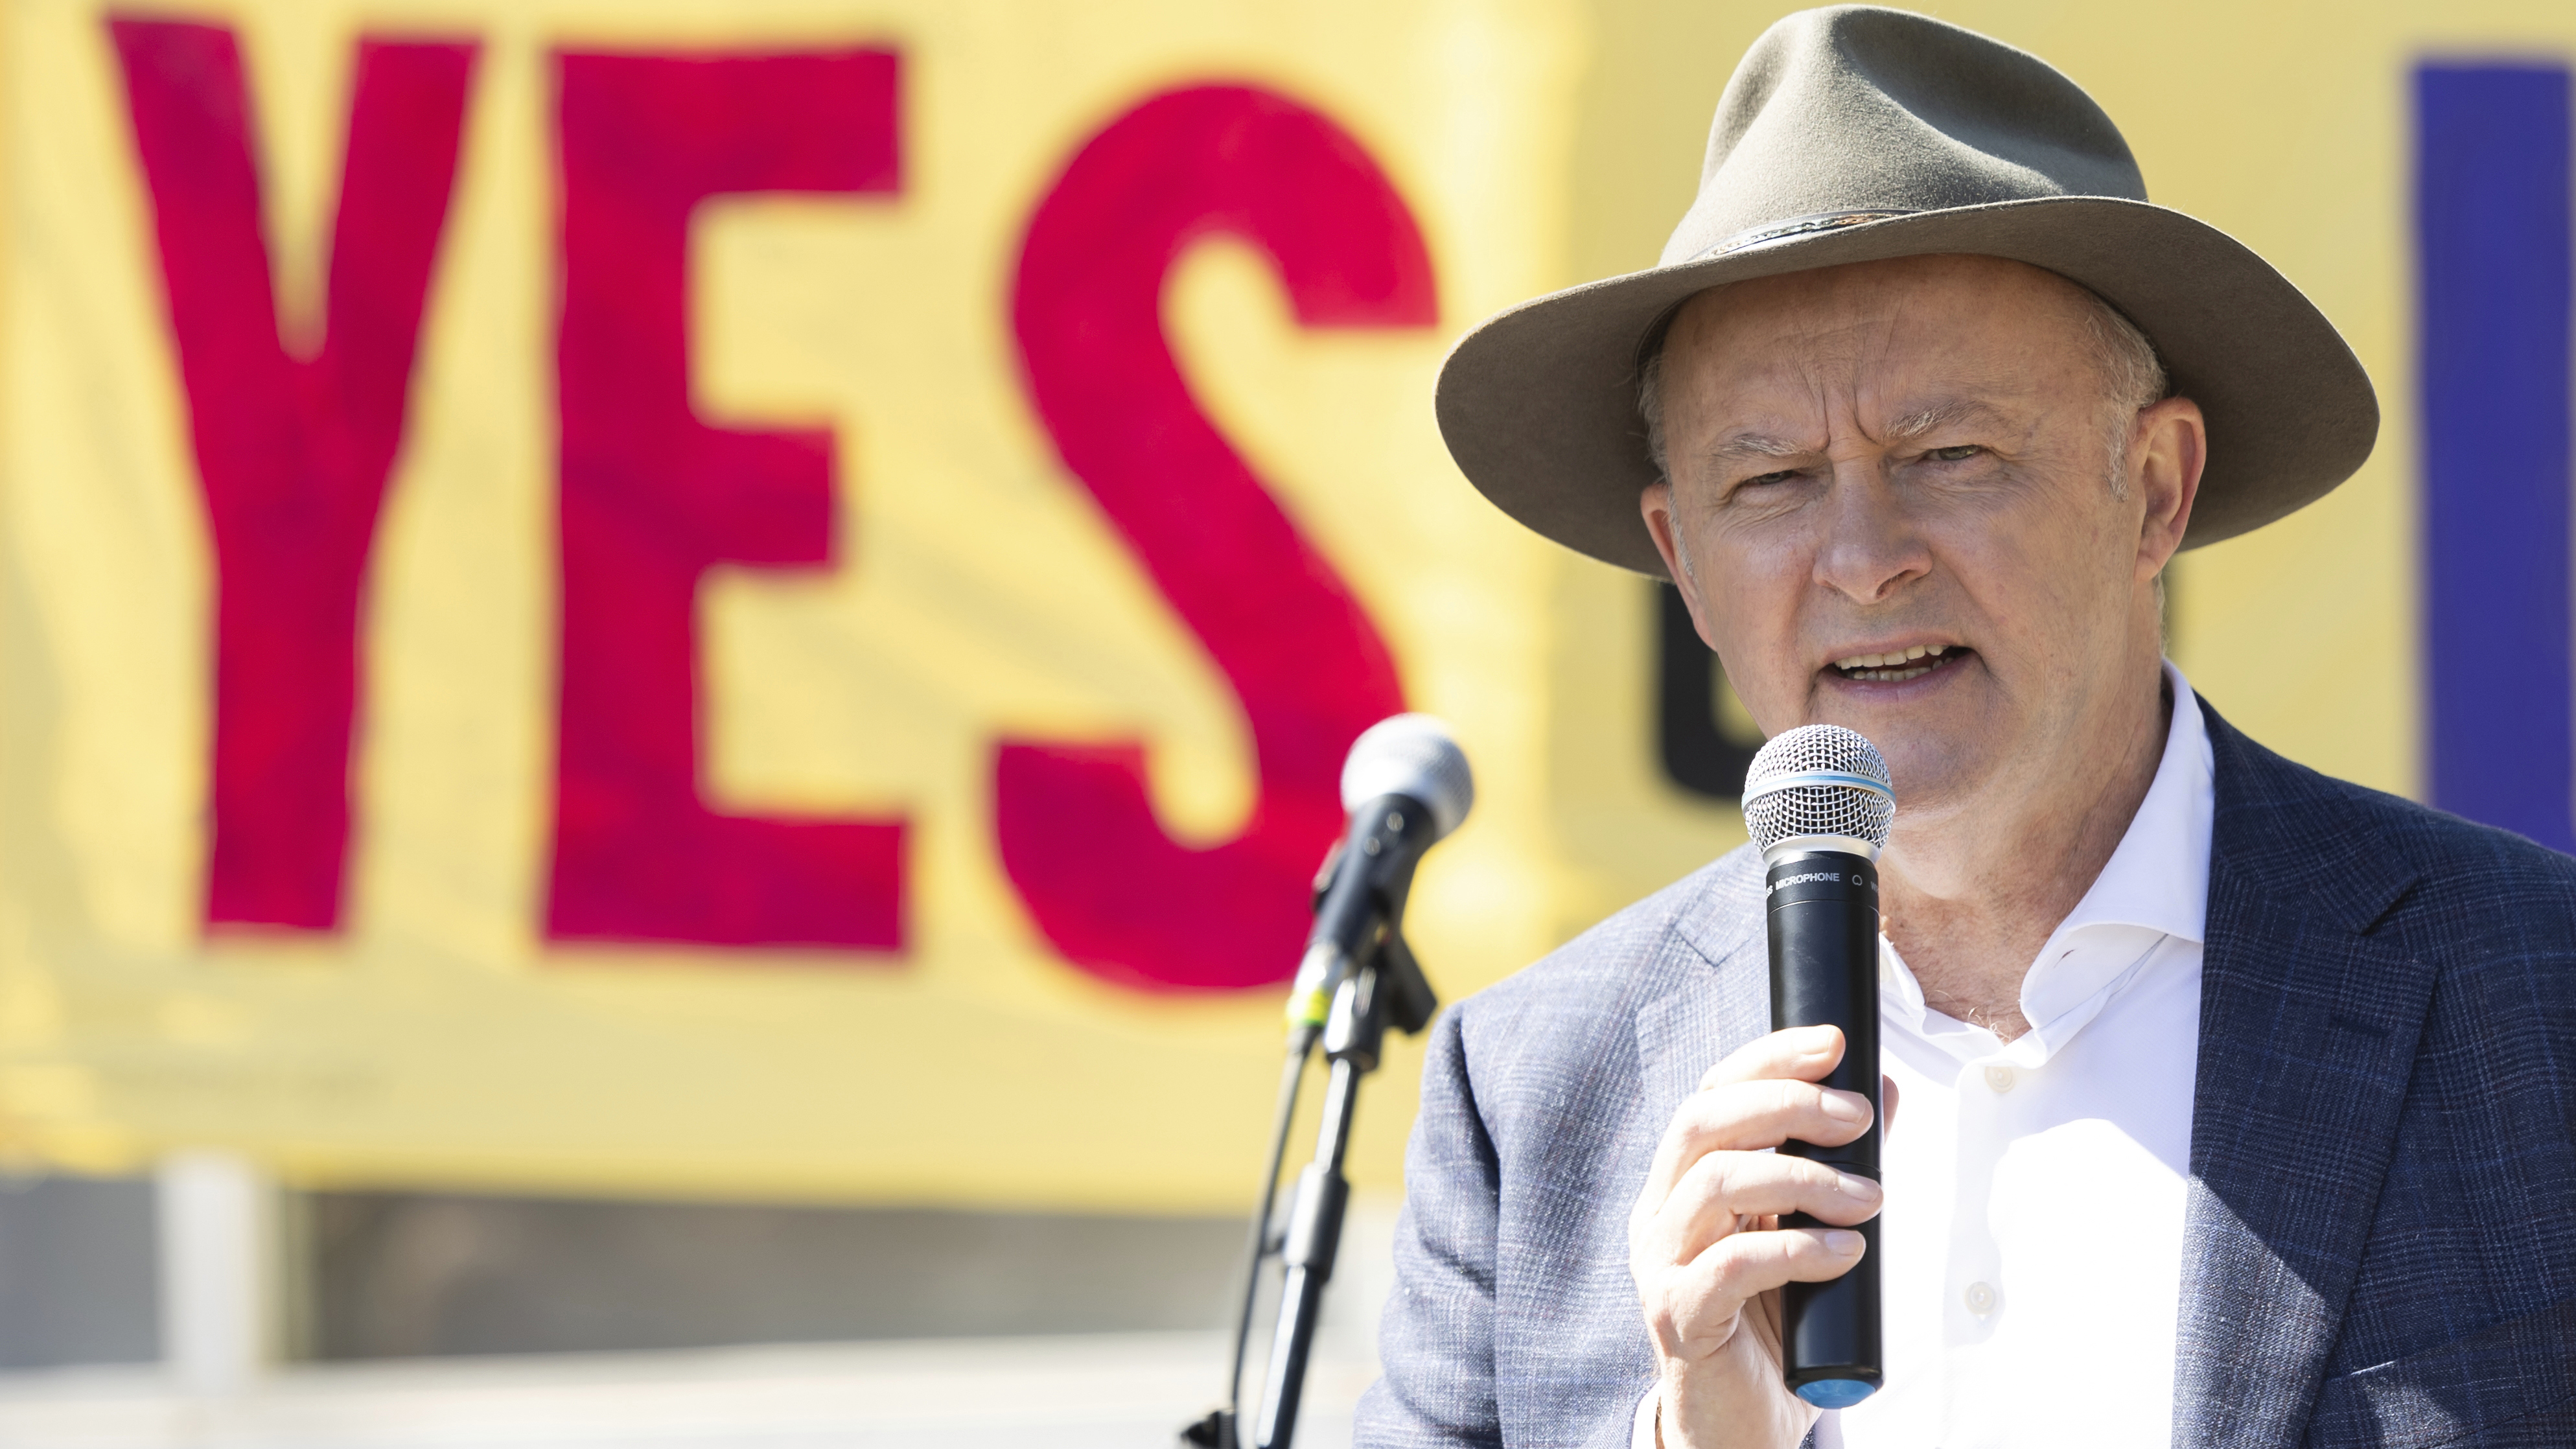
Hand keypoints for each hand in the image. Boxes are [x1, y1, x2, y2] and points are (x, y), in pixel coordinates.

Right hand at [1629, 1026, 1890, 1448]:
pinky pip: (1729, 1264)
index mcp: (1683, 1182)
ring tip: (1869, 1199)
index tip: (1833, 1042)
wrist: (1741, 1425)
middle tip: (1858, 1118)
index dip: (1769, 1058)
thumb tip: (1883, 1093)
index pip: (1712, 1093)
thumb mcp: (1807, 1232)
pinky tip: (1845, 1253)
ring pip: (1714, 1182)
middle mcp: (1659, 1212)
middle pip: (1703, 1122)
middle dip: (1786, 1104)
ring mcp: (1660, 1263)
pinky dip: (1796, 1250)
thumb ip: (1834, 1166)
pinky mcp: (1678, 1316)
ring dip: (1803, 1178)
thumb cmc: (1774, 1326)